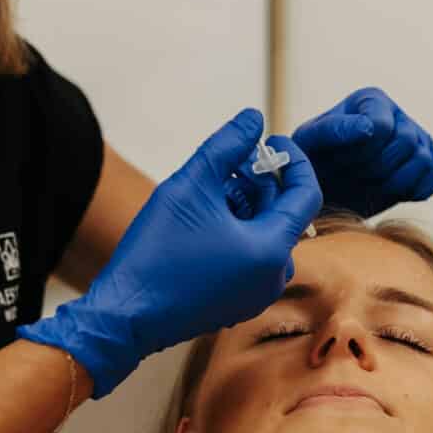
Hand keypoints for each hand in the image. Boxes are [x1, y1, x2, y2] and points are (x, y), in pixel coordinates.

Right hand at [20, 109, 320, 395]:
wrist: (126, 314)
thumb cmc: (157, 254)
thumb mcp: (191, 186)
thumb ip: (226, 146)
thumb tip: (253, 119)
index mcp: (272, 250)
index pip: (306, 193)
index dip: (293, 160)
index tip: (271, 141)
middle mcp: (274, 276)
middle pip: (282, 212)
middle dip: (258, 182)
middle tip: (227, 163)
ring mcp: (257, 293)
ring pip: (264, 233)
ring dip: (244, 205)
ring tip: (208, 191)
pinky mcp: (239, 301)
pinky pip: (250, 256)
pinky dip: (235, 231)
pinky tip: (202, 220)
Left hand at [293, 87, 432, 217]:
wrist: (326, 190)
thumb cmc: (314, 161)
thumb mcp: (309, 143)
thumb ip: (334, 130)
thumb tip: (368, 128)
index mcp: (371, 99)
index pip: (381, 126)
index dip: (360, 152)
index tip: (338, 161)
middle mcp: (399, 115)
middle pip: (406, 142)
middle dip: (376, 168)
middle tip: (353, 177)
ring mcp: (419, 140)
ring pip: (423, 160)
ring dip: (393, 182)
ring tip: (368, 185)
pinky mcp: (431, 166)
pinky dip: (416, 190)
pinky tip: (390, 192)